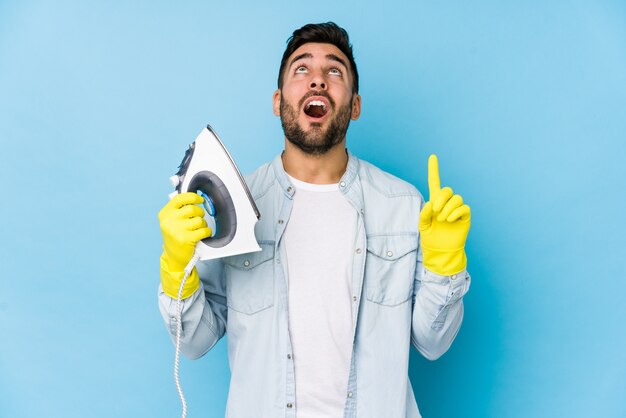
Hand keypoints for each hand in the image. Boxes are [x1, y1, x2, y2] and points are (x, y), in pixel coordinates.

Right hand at [158, 192, 211, 297]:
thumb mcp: (171, 221)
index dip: (192, 196)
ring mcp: (177, 230)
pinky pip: (203, 230)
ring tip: (199, 228)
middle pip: (192, 209)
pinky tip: (203, 234)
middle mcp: (169, 221)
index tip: (199, 199)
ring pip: (199, 220)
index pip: (179, 199)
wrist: (173, 256)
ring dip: (203, 224)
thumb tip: (195, 197)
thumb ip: (179, 209)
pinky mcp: (186, 239)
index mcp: (165, 214)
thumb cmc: (175, 236)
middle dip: (200, 213)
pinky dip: (207, 232)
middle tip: (199, 218)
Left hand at [418, 155, 470, 275]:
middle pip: (447, 190)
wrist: (441, 250)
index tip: (432, 156)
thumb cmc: (431, 237)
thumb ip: (424, 213)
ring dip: (447, 208)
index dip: (434, 170)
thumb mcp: (422, 225)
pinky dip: (455, 212)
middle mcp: (447, 203)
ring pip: (456, 199)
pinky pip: (463, 208)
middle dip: (441, 198)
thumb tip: (431, 203)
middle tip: (435, 211)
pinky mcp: (465, 216)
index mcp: (435, 202)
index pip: (435, 182)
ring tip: (442, 219)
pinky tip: (449, 220)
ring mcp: (457, 209)